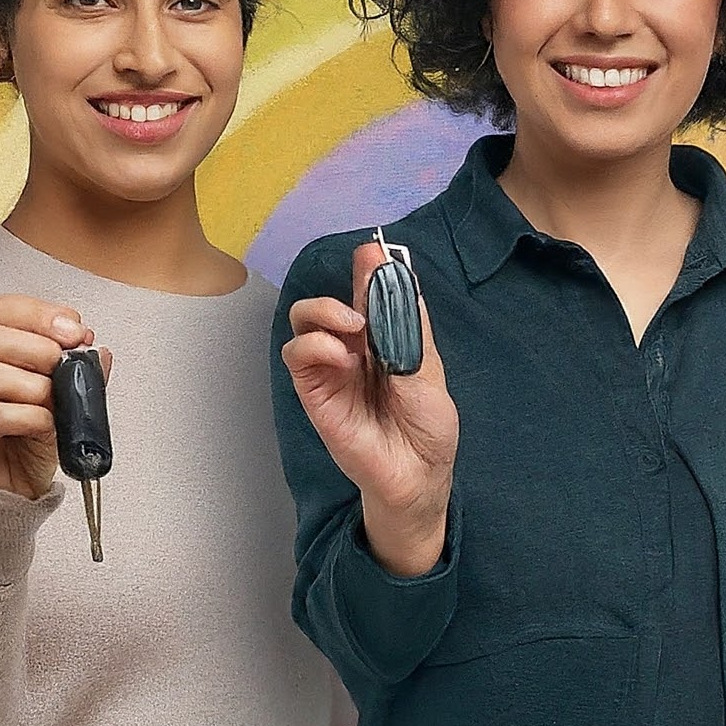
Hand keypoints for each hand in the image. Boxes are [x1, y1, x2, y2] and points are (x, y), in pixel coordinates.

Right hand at [0, 296, 102, 499]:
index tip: (74, 330)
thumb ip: (74, 362)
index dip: (37, 314)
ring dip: (36, 385)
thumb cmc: (28, 430)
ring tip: (55, 399)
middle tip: (64, 365)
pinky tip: (46, 423)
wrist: (13, 487)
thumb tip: (91, 343)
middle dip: (37, 347)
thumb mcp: (60, 388)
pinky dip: (33, 415)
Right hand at [282, 241, 458, 575]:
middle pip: (333, 301)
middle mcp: (354, 349)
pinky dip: (314, 345)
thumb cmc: (428, 427)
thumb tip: (399, 277)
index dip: (369, 271)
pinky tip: (341, 356)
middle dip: (346, 288)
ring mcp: (332, 369)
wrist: (418, 475)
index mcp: (385, 340)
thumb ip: (408, 328)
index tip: (373, 251)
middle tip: (364, 297)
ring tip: (353, 329)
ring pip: (305, 321)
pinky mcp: (315, 393)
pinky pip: (297, 356)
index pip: (370, 295)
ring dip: (326, 313)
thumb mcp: (428, 371)